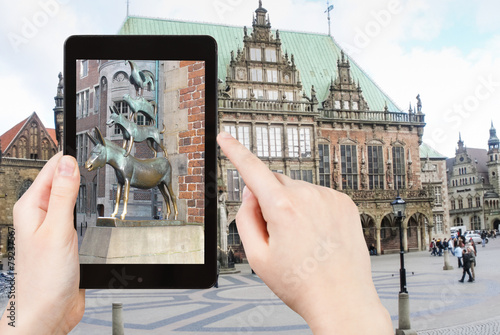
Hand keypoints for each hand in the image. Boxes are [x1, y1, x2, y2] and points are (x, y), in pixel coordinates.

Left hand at [0, 153, 84, 333]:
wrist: (49, 312)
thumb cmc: (44, 279)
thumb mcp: (57, 231)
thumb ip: (63, 196)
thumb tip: (67, 163)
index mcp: (31, 207)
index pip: (51, 169)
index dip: (70, 156)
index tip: (88, 145)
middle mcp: (40, 214)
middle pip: (61, 181)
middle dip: (79, 170)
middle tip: (98, 158)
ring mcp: (53, 226)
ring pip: (71, 197)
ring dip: (83, 188)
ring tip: (96, 175)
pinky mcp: (65, 238)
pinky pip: (76, 214)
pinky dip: (86, 207)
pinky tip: (92, 205)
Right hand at [217, 132, 391, 333]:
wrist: (342, 298)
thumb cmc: (302, 283)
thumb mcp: (257, 257)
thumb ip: (245, 218)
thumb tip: (250, 194)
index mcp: (283, 208)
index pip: (252, 169)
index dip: (235, 151)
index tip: (226, 137)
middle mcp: (309, 196)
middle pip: (275, 183)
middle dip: (269, 199)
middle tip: (275, 232)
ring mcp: (329, 197)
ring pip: (297, 190)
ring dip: (292, 205)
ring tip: (301, 239)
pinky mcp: (344, 202)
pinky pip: (317, 196)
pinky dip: (311, 208)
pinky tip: (316, 234)